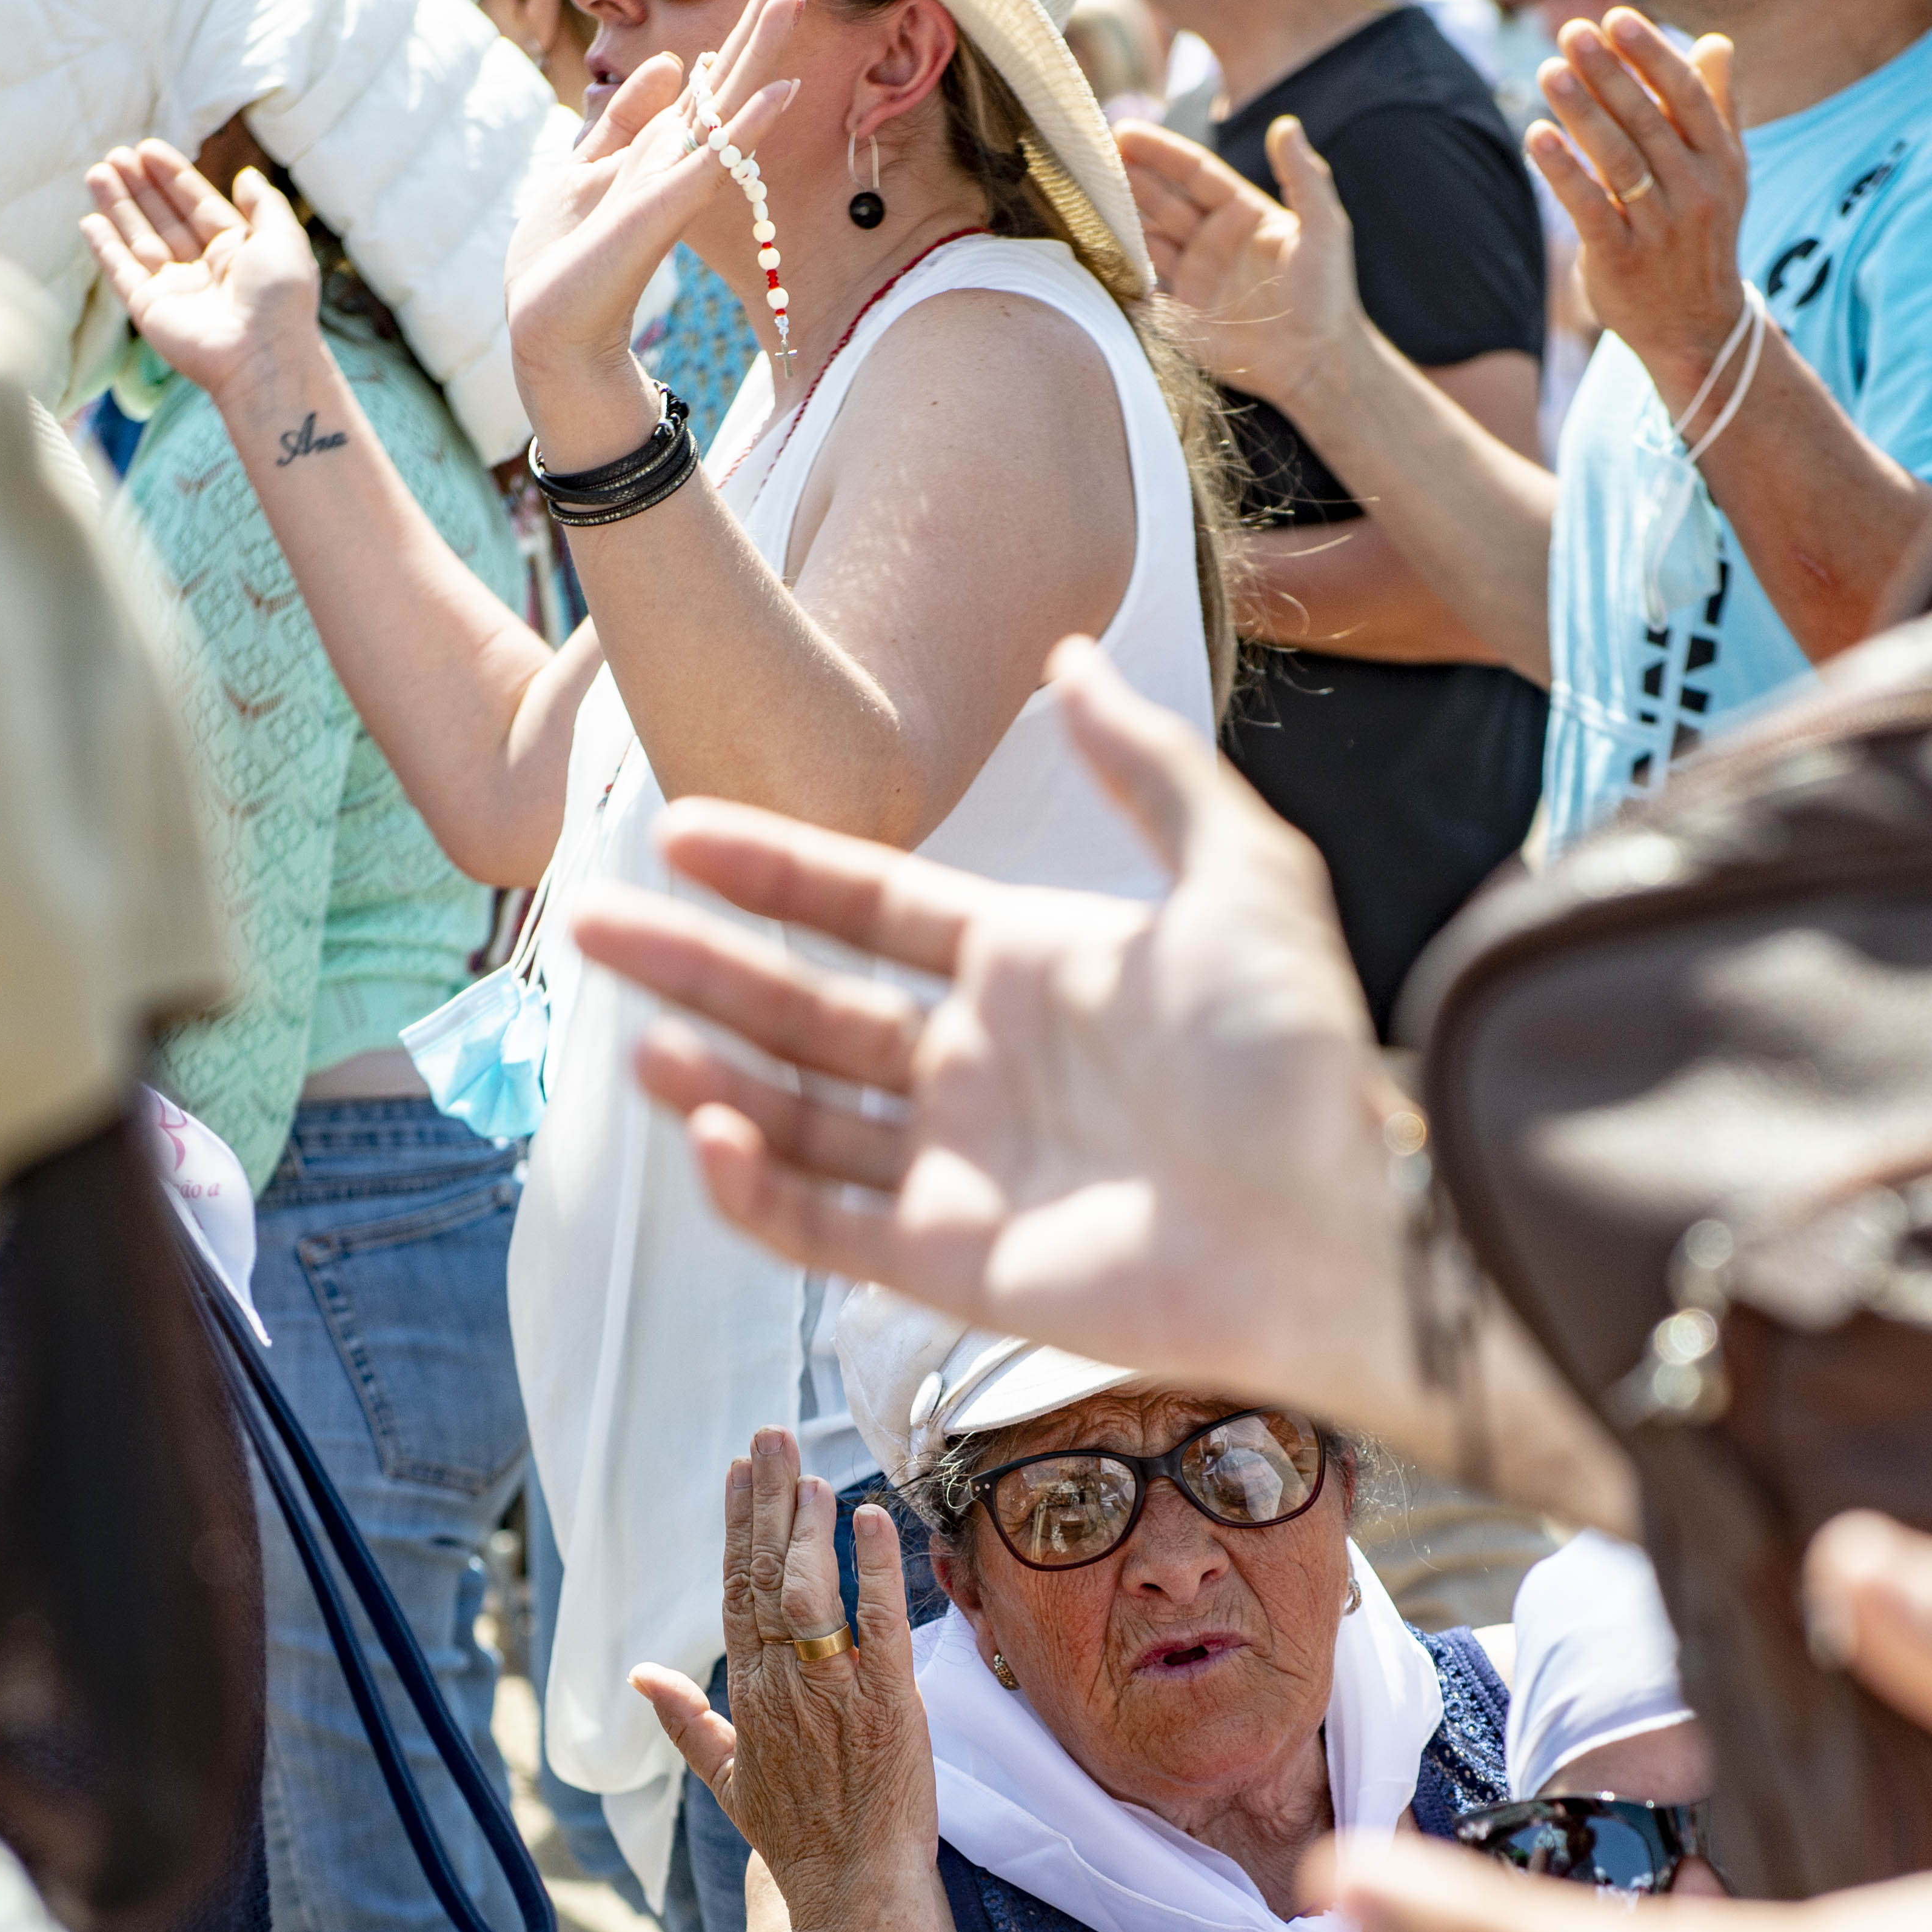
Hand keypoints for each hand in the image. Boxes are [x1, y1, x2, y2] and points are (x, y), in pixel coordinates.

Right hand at [80, 141, 323, 404]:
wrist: (263, 358)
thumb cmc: (281, 300)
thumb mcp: (283, 239)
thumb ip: (264, 204)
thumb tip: (247, 175)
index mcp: (236, 252)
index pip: (197, 205)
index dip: (173, 177)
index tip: (148, 148)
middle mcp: (204, 271)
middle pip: (164, 219)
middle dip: (140, 186)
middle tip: (116, 154)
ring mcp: (176, 291)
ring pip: (139, 240)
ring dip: (118, 207)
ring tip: (97, 172)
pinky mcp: (150, 311)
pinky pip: (122, 273)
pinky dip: (105, 248)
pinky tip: (90, 221)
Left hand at [507, 4, 803, 462]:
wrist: (550, 326)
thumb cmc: (567, 259)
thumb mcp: (588, 165)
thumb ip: (624, 119)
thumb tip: (670, 63)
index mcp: (660, 151)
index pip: (707, 87)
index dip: (734, 43)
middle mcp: (678, 164)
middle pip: (727, 87)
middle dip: (757, 35)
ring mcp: (678, 185)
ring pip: (729, 109)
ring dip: (761, 55)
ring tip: (791, 2)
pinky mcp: (667, 208)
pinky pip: (716, 159)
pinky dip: (749, 125)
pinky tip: (777, 91)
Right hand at [563, 637, 1418, 1436]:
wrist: (1339, 1219)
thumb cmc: (1297, 1052)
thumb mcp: (1237, 870)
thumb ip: (1146, 767)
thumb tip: (1071, 663)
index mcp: (1034, 968)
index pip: (871, 910)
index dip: (777, 871)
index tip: (679, 831)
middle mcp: (984, 1068)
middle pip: (806, 1012)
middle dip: (700, 970)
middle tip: (592, 926)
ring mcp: (964, 1170)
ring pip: (800, 1120)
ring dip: (712, 1081)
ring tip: (637, 1042)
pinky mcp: (958, 1268)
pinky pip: (826, 1227)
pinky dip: (756, 1190)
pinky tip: (708, 1134)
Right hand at [633, 1429, 937, 1908]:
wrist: (851, 1886)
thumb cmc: (798, 1835)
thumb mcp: (728, 1777)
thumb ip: (685, 1722)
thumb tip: (640, 1679)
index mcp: (749, 1693)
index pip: (734, 1592)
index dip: (735, 1527)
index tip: (738, 1472)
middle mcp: (783, 1683)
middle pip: (763, 1575)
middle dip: (767, 1501)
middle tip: (770, 1437)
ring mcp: (834, 1688)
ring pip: (808, 1590)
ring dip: (808, 1526)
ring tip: (810, 1471)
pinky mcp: (887, 1700)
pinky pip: (877, 1622)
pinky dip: (872, 1569)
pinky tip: (869, 1521)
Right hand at [1118, 116, 1363, 417]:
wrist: (1315, 362)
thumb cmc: (1327, 294)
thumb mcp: (1324, 229)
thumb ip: (1304, 177)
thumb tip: (1287, 124)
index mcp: (1241, 212)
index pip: (1191, 172)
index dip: (1158, 151)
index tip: (1123, 132)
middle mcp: (1213, 239)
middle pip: (1161, 200)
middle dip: (1127, 178)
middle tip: (1089, 158)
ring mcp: (1195, 276)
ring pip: (1146, 238)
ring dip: (1117, 219)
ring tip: (1082, 197)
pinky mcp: (1183, 314)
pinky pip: (1143, 286)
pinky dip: (1119, 269)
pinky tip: (1093, 250)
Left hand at [1529, 11, 1753, 410]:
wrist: (1698, 329)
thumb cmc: (1700, 238)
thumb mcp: (1724, 175)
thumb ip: (1717, 108)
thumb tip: (1716, 44)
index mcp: (1722, 162)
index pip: (1687, 96)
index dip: (1651, 55)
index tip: (1617, 19)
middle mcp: (1695, 192)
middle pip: (1646, 120)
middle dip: (1607, 73)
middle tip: (1571, 33)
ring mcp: (1659, 228)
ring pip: (1617, 159)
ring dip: (1581, 110)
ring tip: (1550, 70)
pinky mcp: (1621, 261)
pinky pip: (1589, 207)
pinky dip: (1562, 169)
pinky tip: (1537, 135)